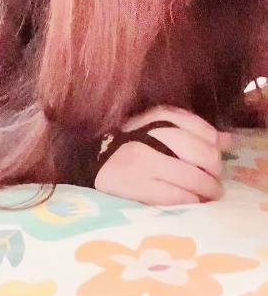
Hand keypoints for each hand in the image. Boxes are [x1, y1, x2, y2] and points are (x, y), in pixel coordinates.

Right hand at [94, 105, 231, 204]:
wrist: (92, 164)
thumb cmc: (130, 147)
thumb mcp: (156, 129)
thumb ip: (191, 131)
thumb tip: (227, 139)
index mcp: (152, 117)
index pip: (194, 124)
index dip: (211, 139)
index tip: (215, 151)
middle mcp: (148, 136)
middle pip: (200, 152)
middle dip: (214, 169)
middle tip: (215, 179)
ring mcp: (141, 161)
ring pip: (192, 176)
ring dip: (208, 189)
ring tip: (209, 194)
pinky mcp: (136, 186)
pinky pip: (176, 196)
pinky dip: (190, 200)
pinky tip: (191, 201)